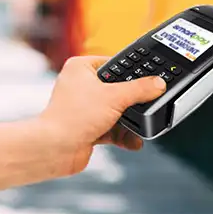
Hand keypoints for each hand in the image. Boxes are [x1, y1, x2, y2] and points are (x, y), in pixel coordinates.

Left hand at [35, 57, 166, 176]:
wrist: (55, 149)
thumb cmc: (73, 117)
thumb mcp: (115, 97)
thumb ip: (140, 89)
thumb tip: (158, 83)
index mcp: (81, 68)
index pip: (114, 63)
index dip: (131, 71)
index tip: (149, 78)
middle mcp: (80, 86)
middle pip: (117, 90)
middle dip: (132, 102)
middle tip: (148, 104)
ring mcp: (84, 109)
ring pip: (116, 111)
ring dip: (130, 122)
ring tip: (142, 127)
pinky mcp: (87, 128)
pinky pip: (111, 128)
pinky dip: (123, 135)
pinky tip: (134, 141)